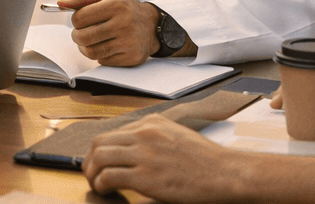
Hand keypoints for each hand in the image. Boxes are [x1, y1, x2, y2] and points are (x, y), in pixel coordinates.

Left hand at [61, 0, 158, 65]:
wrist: (152, 26)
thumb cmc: (124, 8)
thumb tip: (61, 3)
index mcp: (116, 5)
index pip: (80, 18)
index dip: (76, 20)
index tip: (81, 19)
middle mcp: (124, 23)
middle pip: (83, 37)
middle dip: (77, 36)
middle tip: (81, 33)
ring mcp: (128, 42)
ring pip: (91, 52)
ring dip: (84, 48)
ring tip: (89, 40)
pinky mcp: (131, 57)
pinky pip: (103, 61)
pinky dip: (99, 55)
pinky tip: (106, 46)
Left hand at [83, 114, 239, 199]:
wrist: (225, 174)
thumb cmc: (206, 161)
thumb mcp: (177, 136)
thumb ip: (154, 138)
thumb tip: (133, 150)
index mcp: (151, 123)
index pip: (112, 132)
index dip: (100, 150)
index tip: (98, 162)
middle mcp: (144, 133)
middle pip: (99, 142)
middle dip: (90, 160)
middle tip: (91, 174)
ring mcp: (144, 153)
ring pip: (99, 158)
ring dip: (92, 173)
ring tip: (97, 185)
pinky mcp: (145, 176)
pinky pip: (109, 177)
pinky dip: (101, 185)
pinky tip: (107, 192)